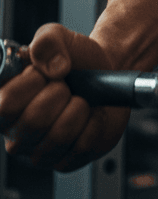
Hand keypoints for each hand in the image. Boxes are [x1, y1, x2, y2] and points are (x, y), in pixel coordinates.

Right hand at [0, 23, 129, 171]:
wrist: (106, 72)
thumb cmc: (75, 59)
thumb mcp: (57, 36)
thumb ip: (46, 42)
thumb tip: (54, 68)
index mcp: (5, 102)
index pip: (5, 105)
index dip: (30, 84)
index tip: (44, 73)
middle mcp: (17, 131)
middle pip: (33, 122)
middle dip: (59, 94)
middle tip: (66, 85)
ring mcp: (39, 151)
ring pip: (59, 136)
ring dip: (79, 108)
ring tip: (80, 99)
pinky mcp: (64, 162)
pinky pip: (81, 147)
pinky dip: (93, 123)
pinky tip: (91, 114)